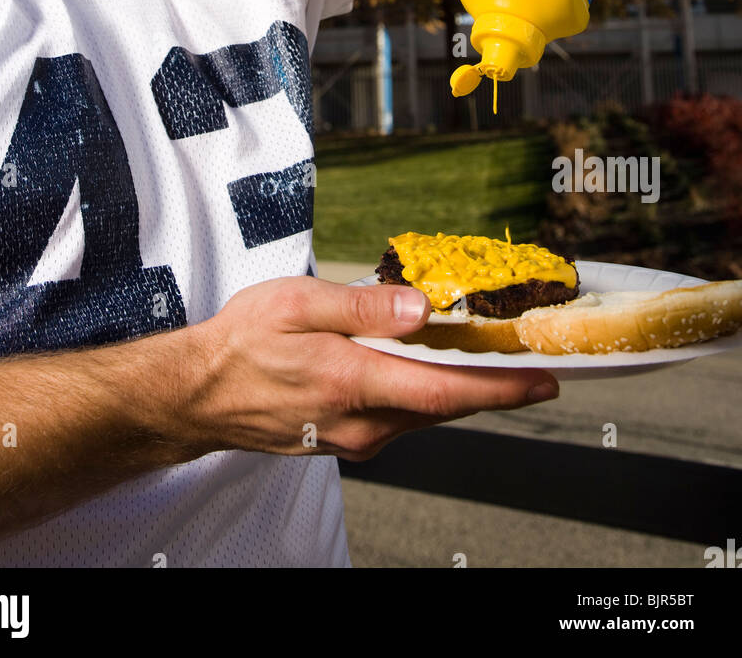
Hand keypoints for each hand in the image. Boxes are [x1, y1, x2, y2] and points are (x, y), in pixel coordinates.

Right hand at [185, 277, 558, 461]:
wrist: (197, 396)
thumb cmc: (241, 343)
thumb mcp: (296, 302)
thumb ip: (361, 306)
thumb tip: (420, 307)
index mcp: (353, 382)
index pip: (445, 391)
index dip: (501, 387)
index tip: (544, 379)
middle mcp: (363, 423)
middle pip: (446, 404)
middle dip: (493, 383)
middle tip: (534, 357)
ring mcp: (356, 438)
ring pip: (425, 411)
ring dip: (458, 386)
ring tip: (487, 353)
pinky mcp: (347, 440)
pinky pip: (401, 416)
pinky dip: (424, 392)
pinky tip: (425, 365)